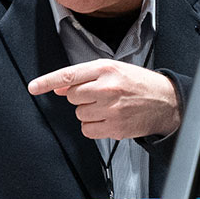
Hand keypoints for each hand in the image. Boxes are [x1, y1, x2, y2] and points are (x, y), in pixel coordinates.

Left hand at [28, 59, 180, 140]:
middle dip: (81, 97)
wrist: (166, 101)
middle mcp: (107, 88)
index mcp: (106, 69)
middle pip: (72, 97)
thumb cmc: (139, 84)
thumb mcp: (114, 70)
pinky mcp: (114, 127)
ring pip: (79, 114)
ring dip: (89, 112)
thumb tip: (59, 87)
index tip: (33, 87)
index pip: (69, 75)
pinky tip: (109, 119)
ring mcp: (111, 109)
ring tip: (108, 107)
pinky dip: (94, 127)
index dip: (47, 82)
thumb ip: (85, 77)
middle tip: (99, 95)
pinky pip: (88, 130)